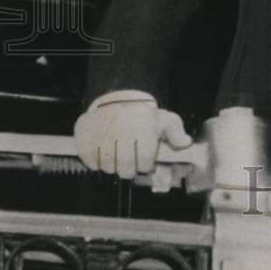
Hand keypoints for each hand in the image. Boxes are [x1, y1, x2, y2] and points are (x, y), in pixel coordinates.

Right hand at [74, 92, 191, 178]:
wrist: (116, 99)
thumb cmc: (142, 114)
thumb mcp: (164, 119)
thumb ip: (176, 132)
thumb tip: (185, 143)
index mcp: (143, 130)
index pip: (144, 164)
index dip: (145, 163)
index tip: (144, 157)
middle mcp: (121, 134)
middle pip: (126, 170)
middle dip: (130, 168)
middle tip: (129, 157)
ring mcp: (102, 137)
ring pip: (109, 168)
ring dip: (113, 164)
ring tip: (116, 151)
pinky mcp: (85, 140)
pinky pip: (92, 163)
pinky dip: (97, 160)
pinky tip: (103, 149)